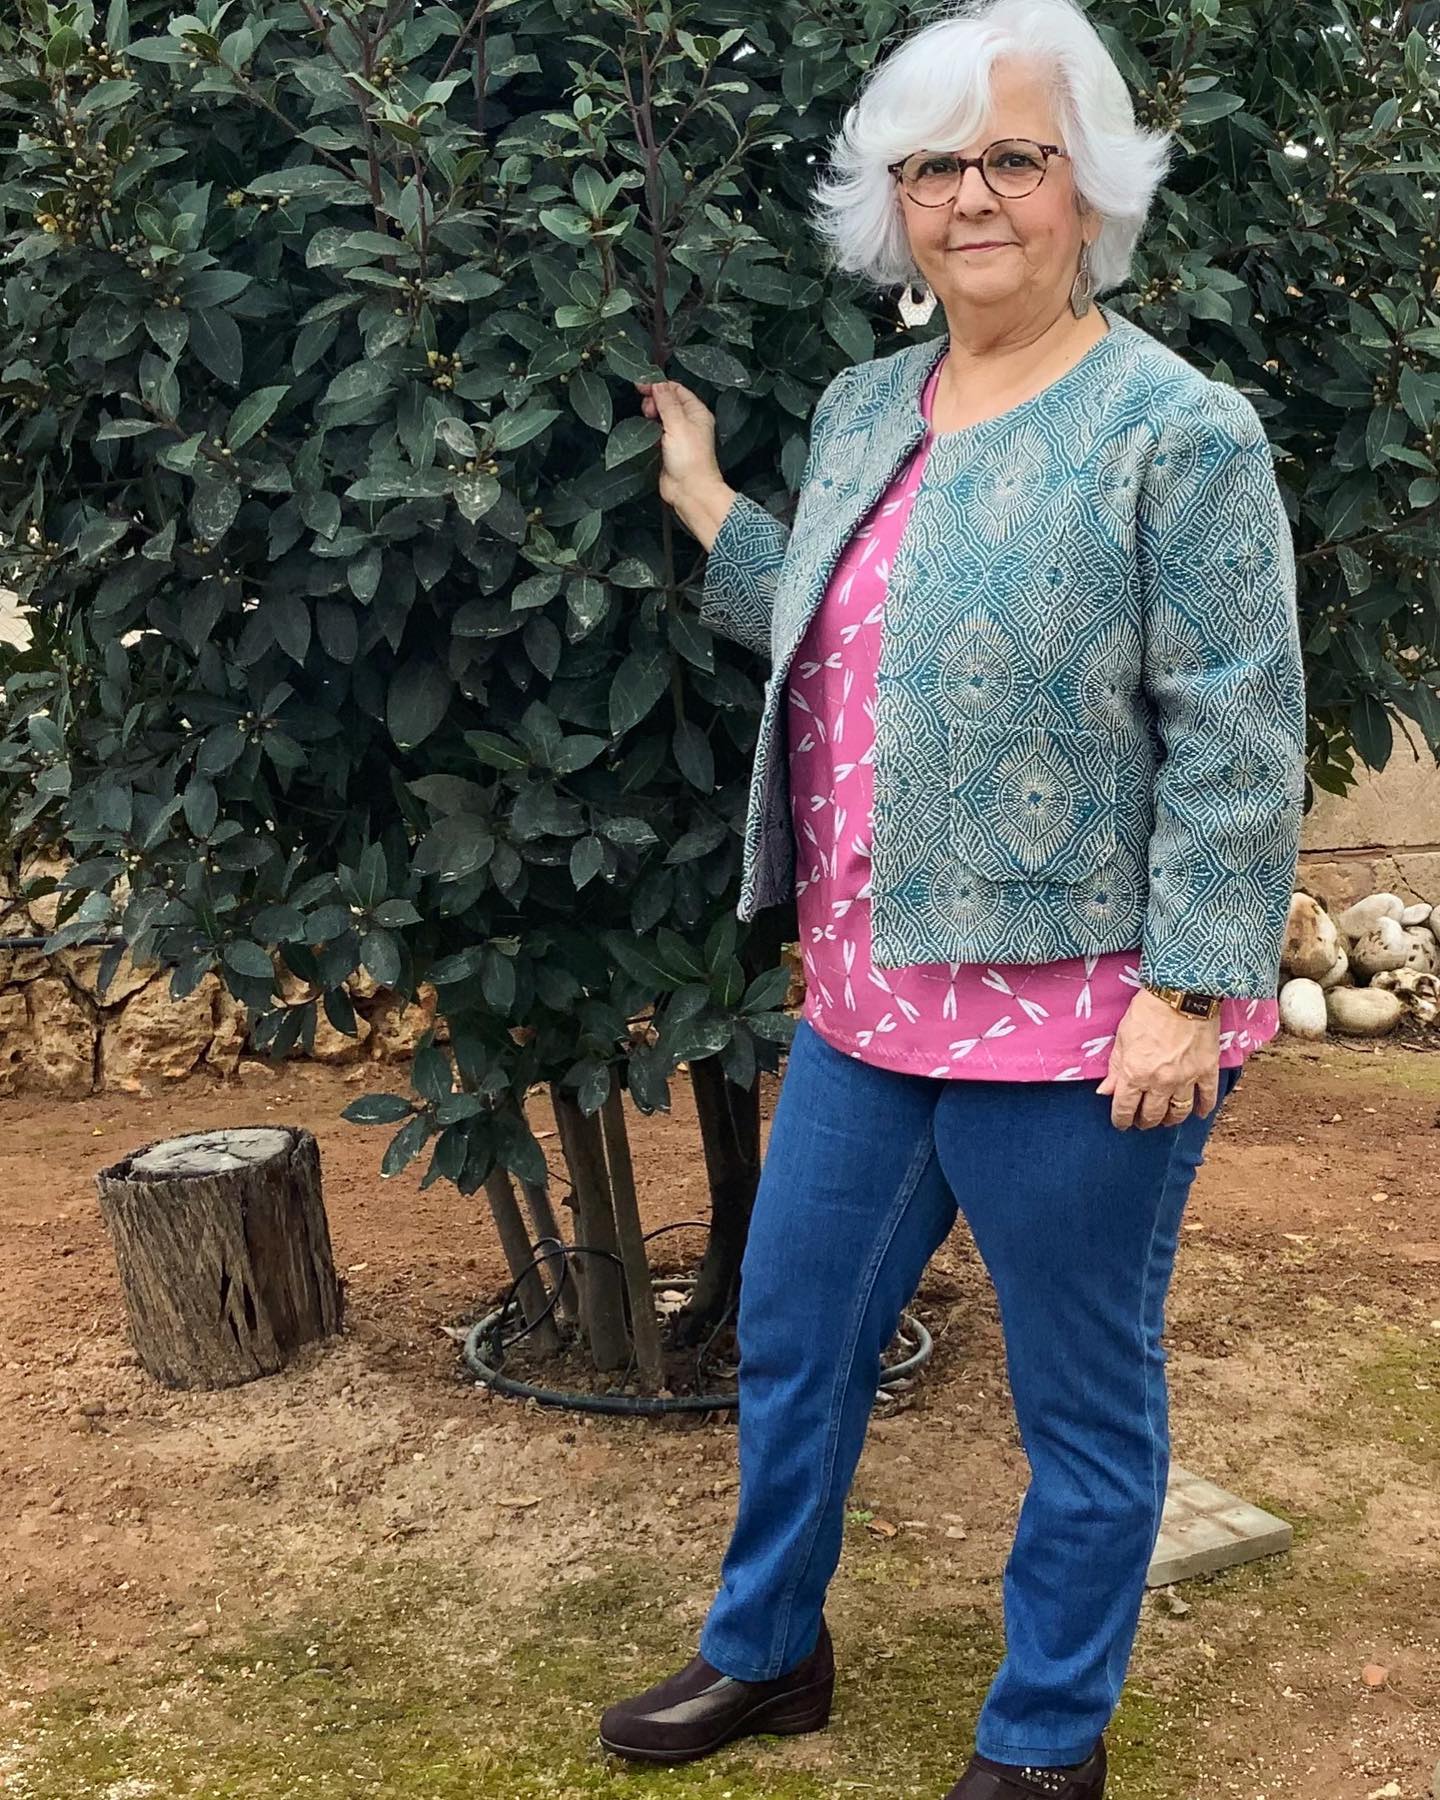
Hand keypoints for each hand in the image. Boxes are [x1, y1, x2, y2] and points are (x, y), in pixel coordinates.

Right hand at [634, 379, 726, 517]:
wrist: (690, 490)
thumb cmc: (691, 460)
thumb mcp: (678, 423)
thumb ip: (667, 402)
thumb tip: (658, 384)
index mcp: (697, 412)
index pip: (676, 389)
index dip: (659, 385)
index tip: (642, 385)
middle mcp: (689, 422)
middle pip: (667, 401)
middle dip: (653, 400)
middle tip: (647, 409)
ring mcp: (678, 436)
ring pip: (660, 416)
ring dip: (650, 415)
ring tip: (646, 420)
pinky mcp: (668, 449)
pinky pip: (655, 433)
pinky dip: (648, 430)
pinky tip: (645, 433)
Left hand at [1095, 987, 1220, 1130]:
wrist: (1181, 993)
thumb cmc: (1147, 1011)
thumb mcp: (1121, 1038)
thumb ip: (1114, 1068)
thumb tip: (1105, 1091)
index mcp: (1135, 1074)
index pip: (1124, 1108)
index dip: (1121, 1120)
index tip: (1121, 1123)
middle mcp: (1160, 1082)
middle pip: (1152, 1114)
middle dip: (1145, 1121)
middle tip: (1142, 1122)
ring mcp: (1186, 1078)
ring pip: (1179, 1111)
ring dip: (1171, 1119)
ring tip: (1166, 1120)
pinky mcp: (1207, 1070)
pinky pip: (1208, 1097)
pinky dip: (1204, 1108)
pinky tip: (1200, 1114)